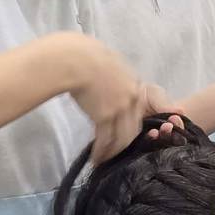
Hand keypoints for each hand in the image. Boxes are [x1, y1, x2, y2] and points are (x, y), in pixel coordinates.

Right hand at [61, 34, 150, 163]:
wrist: (76, 60)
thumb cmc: (87, 56)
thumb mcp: (111, 65)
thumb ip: (116, 79)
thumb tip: (109, 85)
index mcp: (135, 84)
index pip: (138, 112)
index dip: (130, 125)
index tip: (123, 134)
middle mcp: (132, 98)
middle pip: (133, 128)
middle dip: (123, 144)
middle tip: (114, 152)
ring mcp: (120, 109)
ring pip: (122, 138)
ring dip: (113, 151)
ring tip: (104, 159)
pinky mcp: (105, 117)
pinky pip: (106, 140)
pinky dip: (101, 151)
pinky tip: (96, 158)